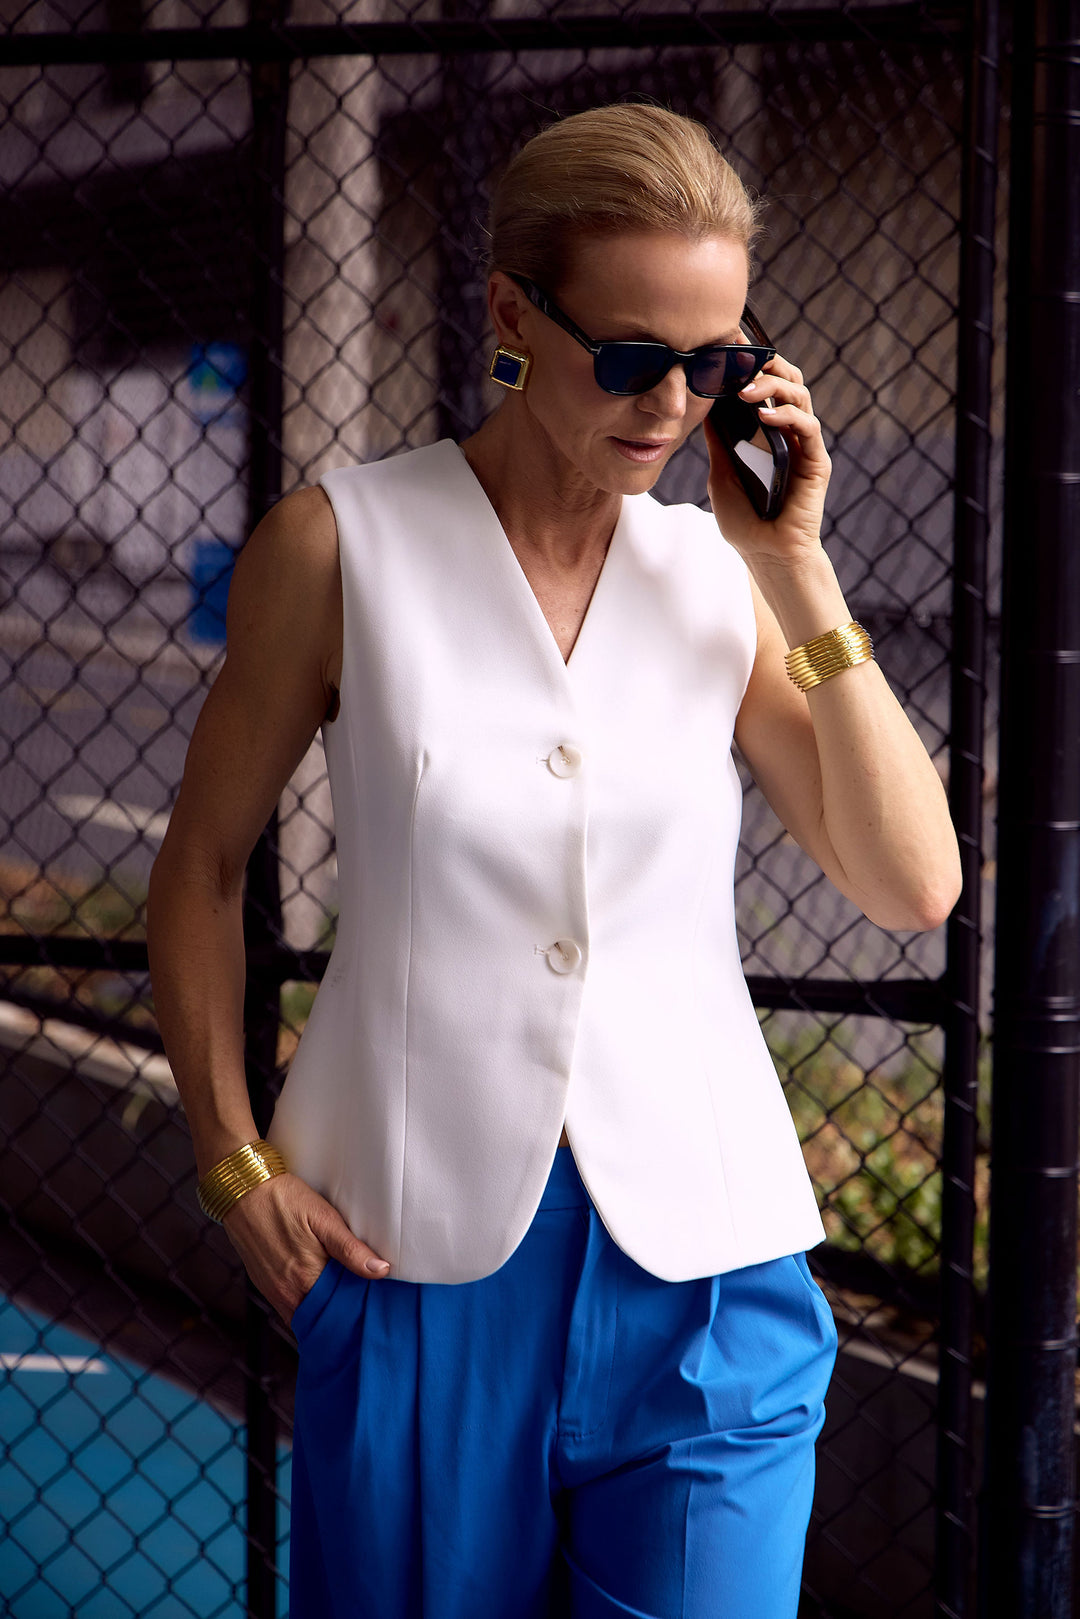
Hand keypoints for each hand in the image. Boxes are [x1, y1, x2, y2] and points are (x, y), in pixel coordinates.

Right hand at [219, 1170, 390, 1325]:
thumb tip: (380, 1271)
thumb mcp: (324, 1218)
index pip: (340, 1311)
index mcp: (306, 1278)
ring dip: (323, 1311)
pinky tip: (318, 1289)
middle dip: (341, 1314)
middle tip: (361, 1301)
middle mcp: (287, 1293)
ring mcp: (273, 1291)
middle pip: (321, 1317)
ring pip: (305, 1315)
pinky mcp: (264, 1285)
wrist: (243, 1191)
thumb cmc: (285, 1200)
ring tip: (343, 1296)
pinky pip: (289, 1307)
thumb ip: (350, 1249)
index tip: (373, 1303)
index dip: (357, 1310)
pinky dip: (306, 1304)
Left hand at [704, 352, 831, 567]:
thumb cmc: (745, 522)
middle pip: (787, 380)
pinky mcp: (817, 462)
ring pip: (800, 395)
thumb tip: (705, 407)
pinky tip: (766, 416)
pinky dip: (788, 416)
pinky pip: (808, 427)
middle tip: (741, 355)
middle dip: (766, 362)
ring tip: (746, 391)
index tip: (728, 346)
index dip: (750, 364)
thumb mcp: (721, 474)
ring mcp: (804, 445)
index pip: (763, 386)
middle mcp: (788, 433)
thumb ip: (719, 442)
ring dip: (774, 386)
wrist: (766, 555)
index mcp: (766, 432)